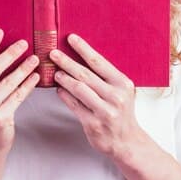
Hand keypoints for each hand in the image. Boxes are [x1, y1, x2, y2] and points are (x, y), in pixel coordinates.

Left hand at [51, 33, 145, 160]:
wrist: (127, 141)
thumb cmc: (121, 111)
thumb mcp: (121, 91)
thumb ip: (104, 77)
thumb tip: (80, 57)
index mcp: (122, 84)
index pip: (99, 62)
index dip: (83, 49)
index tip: (70, 38)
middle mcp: (115, 96)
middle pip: (85, 74)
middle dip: (67, 62)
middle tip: (53, 54)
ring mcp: (104, 111)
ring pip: (78, 89)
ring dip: (64, 79)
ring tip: (56, 73)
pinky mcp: (93, 124)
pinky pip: (74, 105)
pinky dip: (65, 96)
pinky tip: (59, 90)